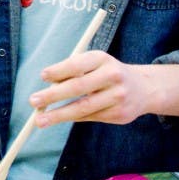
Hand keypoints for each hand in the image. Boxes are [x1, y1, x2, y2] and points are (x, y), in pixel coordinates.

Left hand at [30, 50, 167, 127]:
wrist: (144, 88)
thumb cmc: (107, 73)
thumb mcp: (94, 64)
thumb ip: (73, 72)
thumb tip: (48, 86)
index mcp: (102, 59)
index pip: (77, 64)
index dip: (59, 70)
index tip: (42, 76)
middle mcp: (113, 76)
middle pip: (78, 87)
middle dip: (53, 95)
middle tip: (33, 101)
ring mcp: (118, 97)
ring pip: (83, 108)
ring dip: (58, 115)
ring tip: (40, 120)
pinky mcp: (120, 114)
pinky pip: (90, 117)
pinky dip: (73, 117)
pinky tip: (61, 117)